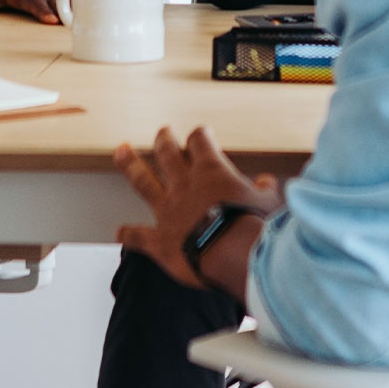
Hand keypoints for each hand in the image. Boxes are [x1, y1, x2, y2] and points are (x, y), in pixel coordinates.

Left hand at [114, 126, 282, 291]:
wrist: (235, 255)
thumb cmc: (255, 227)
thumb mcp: (268, 201)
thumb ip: (263, 189)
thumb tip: (265, 182)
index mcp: (211, 172)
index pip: (200, 142)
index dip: (200, 135)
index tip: (202, 133)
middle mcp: (184, 186)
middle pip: (167, 153)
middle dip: (164, 140)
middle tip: (162, 132)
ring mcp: (168, 212)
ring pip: (144, 181)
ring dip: (131, 165)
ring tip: (120, 151)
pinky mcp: (160, 241)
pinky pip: (139, 236)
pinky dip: (128, 234)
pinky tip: (119, 232)